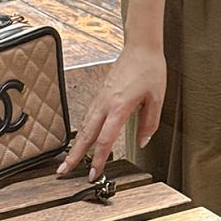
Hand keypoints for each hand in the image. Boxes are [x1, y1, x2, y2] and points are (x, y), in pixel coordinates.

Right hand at [55, 41, 166, 181]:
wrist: (140, 46)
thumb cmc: (150, 68)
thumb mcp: (157, 98)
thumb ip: (149, 123)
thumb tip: (143, 141)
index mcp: (119, 107)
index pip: (105, 139)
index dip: (98, 159)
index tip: (94, 174)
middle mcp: (105, 103)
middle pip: (86, 135)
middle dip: (74, 155)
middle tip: (63, 171)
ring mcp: (101, 97)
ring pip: (85, 125)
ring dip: (76, 144)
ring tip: (69, 159)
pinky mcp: (101, 93)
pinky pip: (88, 115)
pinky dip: (83, 130)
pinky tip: (83, 138)